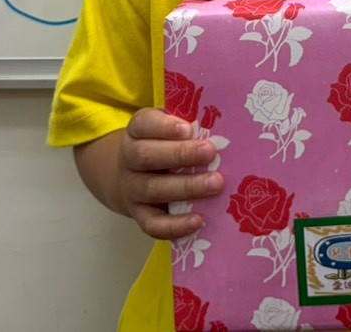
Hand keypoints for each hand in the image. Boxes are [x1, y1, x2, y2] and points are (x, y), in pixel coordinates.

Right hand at [114, 107, 222, 240]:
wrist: (129, 178)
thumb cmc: (161, 147)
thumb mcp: (167, 131)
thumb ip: (186, 128)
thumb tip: (221, 129)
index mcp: (137, 132)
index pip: (143, 124)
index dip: (164, 126)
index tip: (188, 128)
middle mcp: (129, 160)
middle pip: (147, 156)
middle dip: (180, 154)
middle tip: (210, 152)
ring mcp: (132, 190)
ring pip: (153, 189)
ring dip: (187, 187)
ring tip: (216, 184)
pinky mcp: (140, 216)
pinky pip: (153, 225)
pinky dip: (175, 225)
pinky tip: (198, 220)